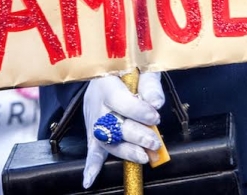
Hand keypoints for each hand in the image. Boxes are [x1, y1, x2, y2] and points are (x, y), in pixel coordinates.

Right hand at [83, 72, 163, 188]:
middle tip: (154, 142)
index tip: (155, 116)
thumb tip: (157, 103)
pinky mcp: (93, 131)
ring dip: (125, 151)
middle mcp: (97, 104)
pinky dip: (91, 166)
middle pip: (113, 125)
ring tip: (143, 157)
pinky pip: (91, 150)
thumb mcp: (141, 66)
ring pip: (106, 140)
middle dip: (136, 135)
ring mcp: (94, 120)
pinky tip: (90, 180)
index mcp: (107, 84)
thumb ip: (149, 84)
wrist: (102, 71)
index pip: (121, 102)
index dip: (138, 111)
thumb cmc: (126, 68)